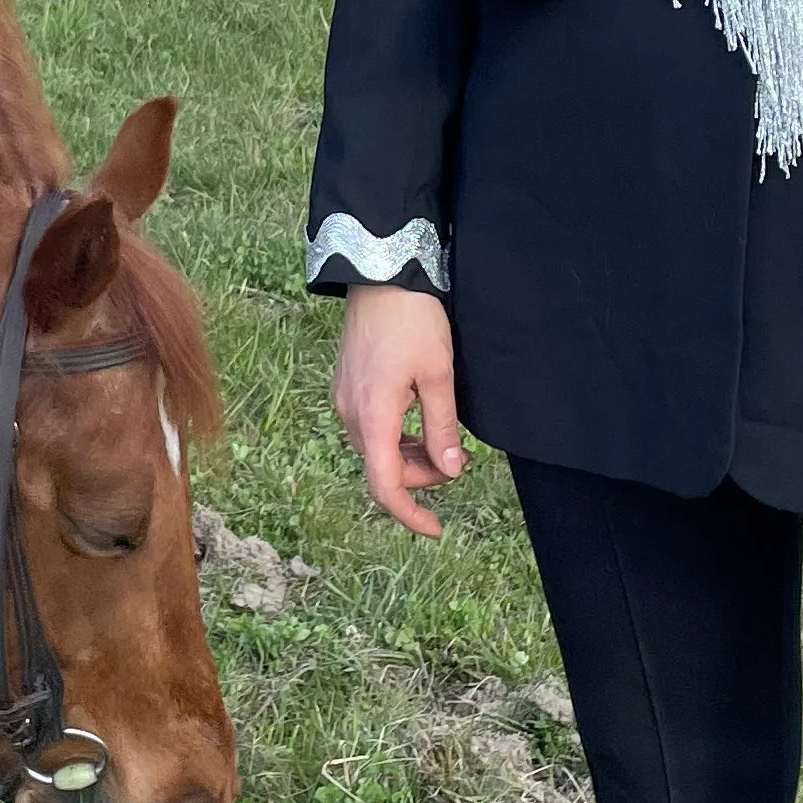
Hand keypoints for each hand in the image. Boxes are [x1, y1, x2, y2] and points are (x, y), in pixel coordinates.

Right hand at [332, 284, 465, 535]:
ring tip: (443, 439)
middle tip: (458, 459)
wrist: (380, 274)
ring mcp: (344, 399)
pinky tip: (419, 419)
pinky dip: (395, 436)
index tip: (436, 528)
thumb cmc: (412, 321)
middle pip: (382, 468)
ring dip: (409, 456)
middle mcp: (350, 414)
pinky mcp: (347, 386)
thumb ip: (442, 429)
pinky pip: (370, 427)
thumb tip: (450, 471)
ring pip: (376, 448)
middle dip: (420, 476)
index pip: (385, 485)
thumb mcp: (439, 376)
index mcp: (372, 417)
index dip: (410, 514)